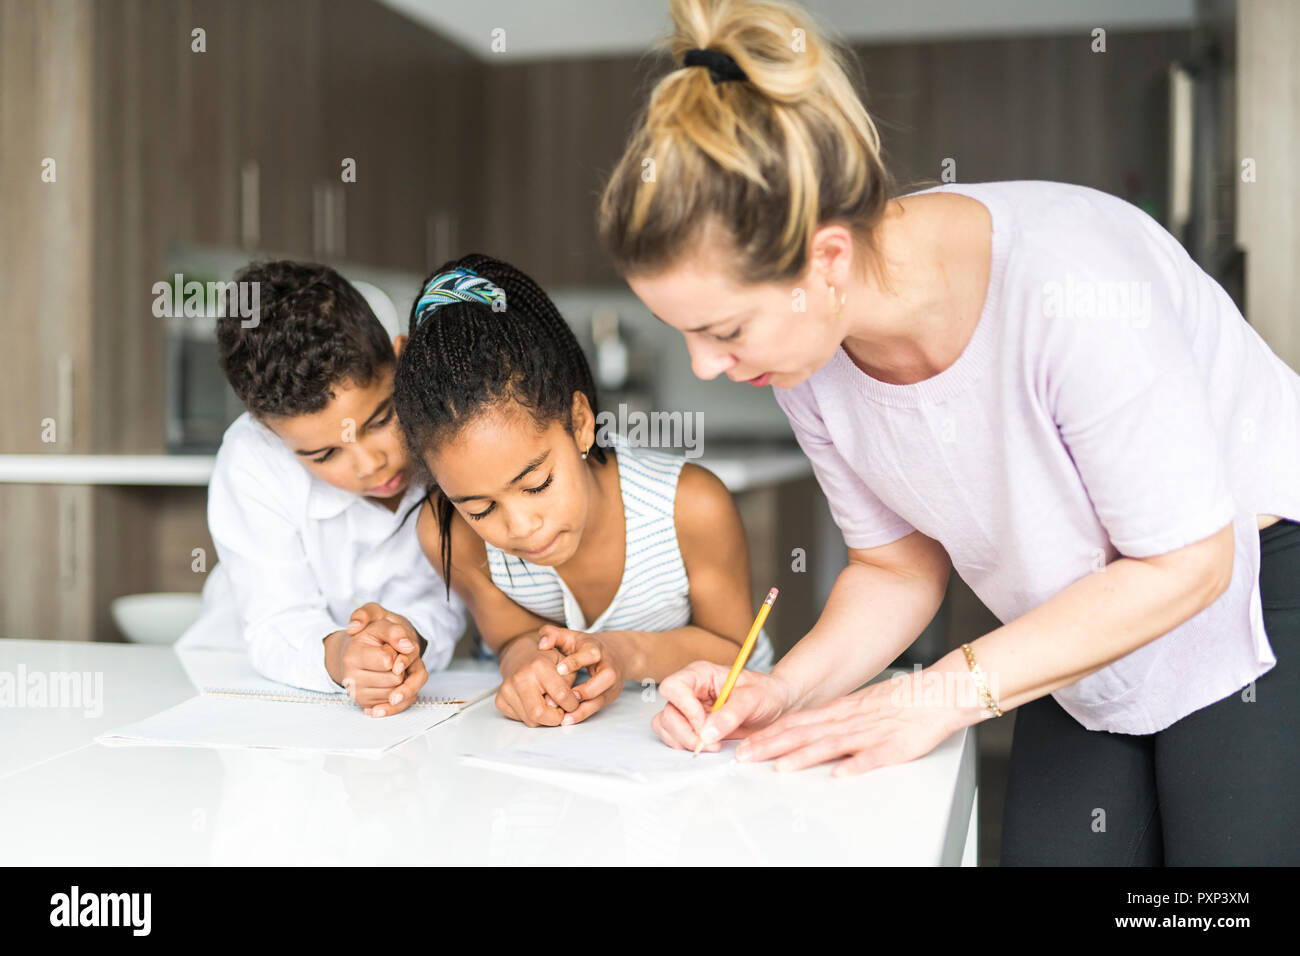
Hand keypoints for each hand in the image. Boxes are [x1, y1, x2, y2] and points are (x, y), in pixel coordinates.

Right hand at [335, 602, 427, 716]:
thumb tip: (407, 645)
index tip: (387, 647)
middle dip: (400, 667)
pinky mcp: (367, 705)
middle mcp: (351, 679)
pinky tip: (392, 681)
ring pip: (397, 694)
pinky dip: (401, 693)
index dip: (395, 652)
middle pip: (395, 679)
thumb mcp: (380, 622)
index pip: (387, 661)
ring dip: (401, 680)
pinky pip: (396, 706)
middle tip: (388, 658)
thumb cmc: (370, 636)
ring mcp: (358, 694)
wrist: (357, 650)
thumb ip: (394, 630)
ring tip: (388, 668)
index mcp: (352, 656)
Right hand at [495, 631, 581, 726]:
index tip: (572, 704)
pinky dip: (530, 716)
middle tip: (560, 711)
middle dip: (555, 718)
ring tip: (548, 704)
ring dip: (544, 718)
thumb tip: (559, 707)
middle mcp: (520, 677)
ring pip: (530, 721)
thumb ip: (568, 685)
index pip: (561, 696)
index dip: (572, 704)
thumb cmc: (545, 659)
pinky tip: (534, 703)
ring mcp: (507, 689)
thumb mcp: (565, 664)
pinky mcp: (500, 699)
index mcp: (539, 666)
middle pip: (539, 714)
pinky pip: (519, 719)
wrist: (520, 654)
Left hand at [537, 625, 624, 725]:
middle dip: (587, 689)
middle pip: (606, 677)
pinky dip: (583, 715)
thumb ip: (553, 635)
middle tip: (567, 696)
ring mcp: (611, 683)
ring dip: (584, 708)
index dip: (575, 662)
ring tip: (564, 717)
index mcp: (597, 649)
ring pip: (602, 697)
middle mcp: (608, 666)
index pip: (590, 654)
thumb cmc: (585, 646)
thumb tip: (541, 644)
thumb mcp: (570, 636)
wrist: (617, 653)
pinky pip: (597, 708)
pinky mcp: (609, 696)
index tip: (559, 669)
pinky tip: (567, 720)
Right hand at [651, 660, 792, 751]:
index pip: (674, 687)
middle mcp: (690, 691)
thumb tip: (706, 732)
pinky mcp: (691, 726)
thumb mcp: (753, 698)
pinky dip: (683, 746)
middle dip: (686, 732)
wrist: (777, 707)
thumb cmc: (766, 693)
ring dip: (684, 741)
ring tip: (712, 746)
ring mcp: (688, 709)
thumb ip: (730, 714)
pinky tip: (706, 747)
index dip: (685, 708)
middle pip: (668, 711)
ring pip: (665, 725)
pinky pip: (672, 737)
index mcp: (701, 674)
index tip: (704, 724)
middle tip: (711, 743)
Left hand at [734, 672, 962, 776]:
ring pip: (832, 744)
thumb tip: (805, 731)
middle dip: (773, 746)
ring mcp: (870, 732)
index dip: (770, 734)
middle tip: (747, 757)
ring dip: (804, 756)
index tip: (746, 744)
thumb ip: (833, 719)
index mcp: (840, 711)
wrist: (937, 693)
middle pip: (805, 733)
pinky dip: (855, 765)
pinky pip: (873, 757)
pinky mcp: (894, 746)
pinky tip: (840, 774)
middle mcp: (849, 720)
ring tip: (781, 768)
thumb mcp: (859, 706)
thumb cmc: (900, 703)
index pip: (797, 722)